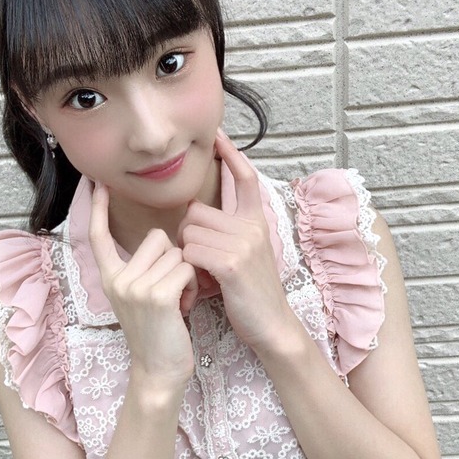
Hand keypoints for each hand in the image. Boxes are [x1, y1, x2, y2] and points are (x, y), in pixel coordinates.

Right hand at [89, 183, 197, 385]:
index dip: (97, 208)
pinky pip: (187, 268)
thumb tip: (162, 241)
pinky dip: (193, 286)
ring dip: (187, 275)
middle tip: (171, 291)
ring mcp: (135, 287)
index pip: (99, 235)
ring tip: (177, 303)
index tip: (96, 183)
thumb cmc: (158, 333)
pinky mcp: (157, 296)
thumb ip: (141, 271)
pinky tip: (184, 308)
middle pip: (157, 237)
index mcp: (110, 278)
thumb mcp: (139, 298)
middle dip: (175, 259)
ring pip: (177, 253)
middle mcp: (117, 279)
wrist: (158, 371)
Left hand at [179, 130, 295, 352]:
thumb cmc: (252, 291)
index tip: (219, 134)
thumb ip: (231, 230)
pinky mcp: (231, 263)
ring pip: (189, 232)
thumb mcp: (248, 253)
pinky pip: (191, 251)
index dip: (232, 154)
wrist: (271, 324)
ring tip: (205, 273)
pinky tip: (203, 281)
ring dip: (188, 254)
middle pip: (196, 211)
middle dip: (188, 234)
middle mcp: (253, 227)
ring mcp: (243, 244)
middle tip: (200, 258)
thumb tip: (198, 212)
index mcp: (257, 221)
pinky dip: (189, 268)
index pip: (245, 178)